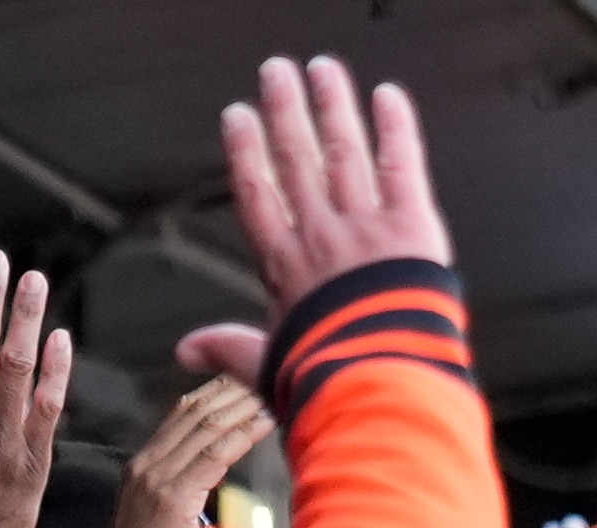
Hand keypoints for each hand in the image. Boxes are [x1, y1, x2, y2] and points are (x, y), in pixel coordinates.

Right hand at [93, 378, 275, 527]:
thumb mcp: (160, 526)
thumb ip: (178, 498)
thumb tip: (203, 486)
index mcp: (140, 468)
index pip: (180, 417)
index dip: (215, 396)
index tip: (247, 383)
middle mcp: (144, 466)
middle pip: (193, 412)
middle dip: (233, 390)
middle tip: (269, 372)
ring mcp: (155, 480)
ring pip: (206, 427)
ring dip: (244, 406)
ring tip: (276, 389)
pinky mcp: (172, 499)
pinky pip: (214, 455)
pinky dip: (243, 435)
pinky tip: (267, 422)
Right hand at [174, 55, 454, 386]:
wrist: (375, 388)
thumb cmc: (324, 385)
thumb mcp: (266, 369)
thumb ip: (229, 349)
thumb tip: (186, 351)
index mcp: (284, 267)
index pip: (258, 195)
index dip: (246, 152)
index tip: (238, 117)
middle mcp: (320, 237)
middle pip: (297, 160)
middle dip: (285, 112)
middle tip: (276, 72)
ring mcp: (365, 228)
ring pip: (344, 152)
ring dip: (333, 106)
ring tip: (322, 69)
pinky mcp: (410, 228)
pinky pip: (402, 166)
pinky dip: (396, 128)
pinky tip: (389, 96)